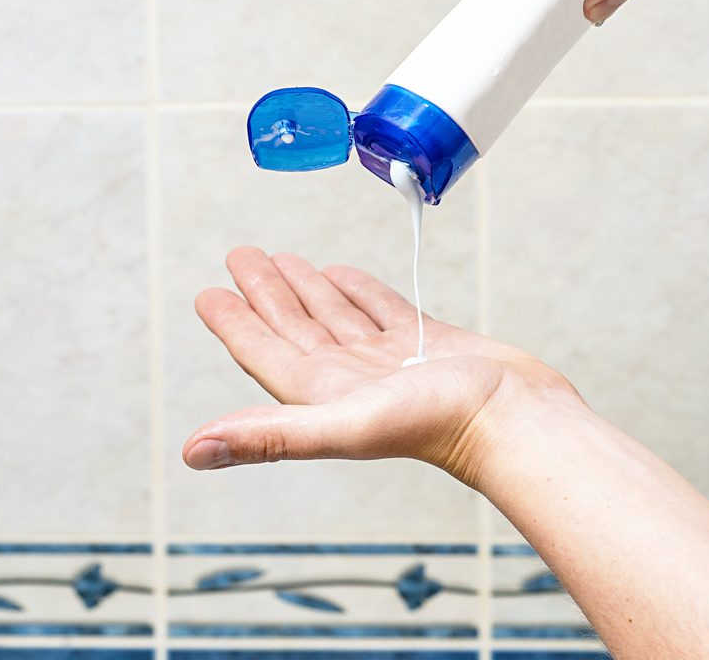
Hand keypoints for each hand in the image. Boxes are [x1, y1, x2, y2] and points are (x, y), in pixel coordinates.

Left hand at [182, 247, 582, 486]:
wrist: (515, 417)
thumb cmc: (438, 424)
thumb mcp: (344, 425)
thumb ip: (271, 435)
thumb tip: (193, 452)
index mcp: (322, 393)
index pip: (264, 351)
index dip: (234, 323)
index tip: (207, 294)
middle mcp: (350, 377)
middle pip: (295, 326)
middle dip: (267, 291)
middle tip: (241, 255)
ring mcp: (388, 360)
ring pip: (335, 315)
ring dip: (307, 288)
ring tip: (284, 260)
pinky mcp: (425, 344)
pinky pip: (379, 310)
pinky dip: (358, 291)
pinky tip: (342, 275)